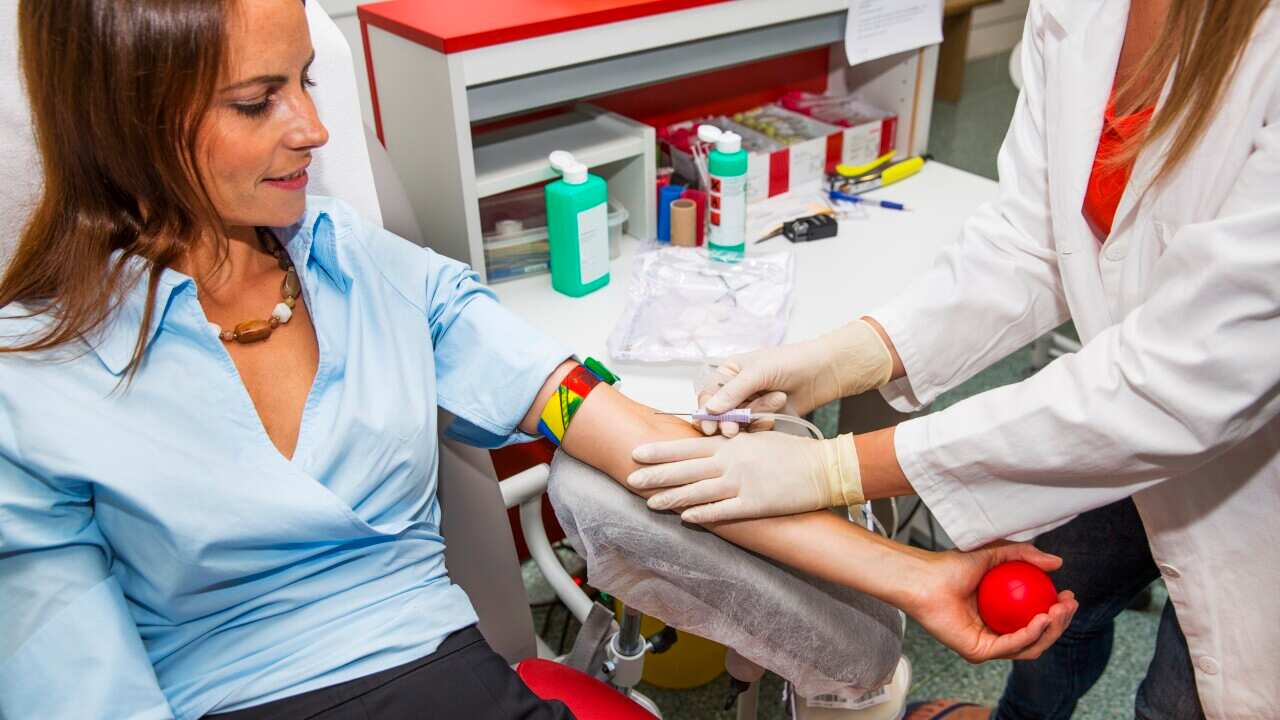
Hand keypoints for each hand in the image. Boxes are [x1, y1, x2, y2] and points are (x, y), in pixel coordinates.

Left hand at [628, 431, 862, 522]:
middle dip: (655, 475)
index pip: (686, 447)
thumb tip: (705, 447)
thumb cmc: (790, 452)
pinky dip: (702, 514)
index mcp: (731, 445)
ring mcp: (742, 484)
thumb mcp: (756, 439)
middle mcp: (731, 462)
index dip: (659, 451)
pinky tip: (685, 518)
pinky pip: (722, 511)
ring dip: (671, 498)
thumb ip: (729, 444)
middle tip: (629, 480)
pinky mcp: (754, 504)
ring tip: (650, 503)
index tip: (636, 452)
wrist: (823, 467)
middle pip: (685, 470)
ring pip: (698, 491)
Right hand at [698, 320, 892, 436]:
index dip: (706, 411)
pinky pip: (754, 429)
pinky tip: (774, 417)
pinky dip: (761, 425)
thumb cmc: (792, 362)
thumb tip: (709, 410)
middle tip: (733, 431)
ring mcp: (751, 405)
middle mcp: (737, 390)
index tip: (709, 426)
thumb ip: (733, 392)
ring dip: (751, 419)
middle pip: (720, 414)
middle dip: (728, 421)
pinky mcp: (766, 418)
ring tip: (772, 408)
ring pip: (738, 423)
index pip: (708, 395)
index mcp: (730, 372)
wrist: (826, 372)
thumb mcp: (759, 372)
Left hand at [903, 542, 1078, 662]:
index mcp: (1001, 615)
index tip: (1068, 594)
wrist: (925, 577)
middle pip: (1038, 636)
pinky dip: (1030, 634)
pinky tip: (1042, 618)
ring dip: (1051, 630)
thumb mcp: (996, 552)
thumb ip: (1025, 554)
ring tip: (1058, 610)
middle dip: (1061, 623)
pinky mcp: (978, 652)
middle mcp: (996, 632)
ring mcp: (987, 644)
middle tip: (1069, 603)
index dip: (1058, 611)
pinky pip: (1011, 646)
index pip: (1037, 618)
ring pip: (1030, 646)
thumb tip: (1058, 562)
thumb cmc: (952, 564)